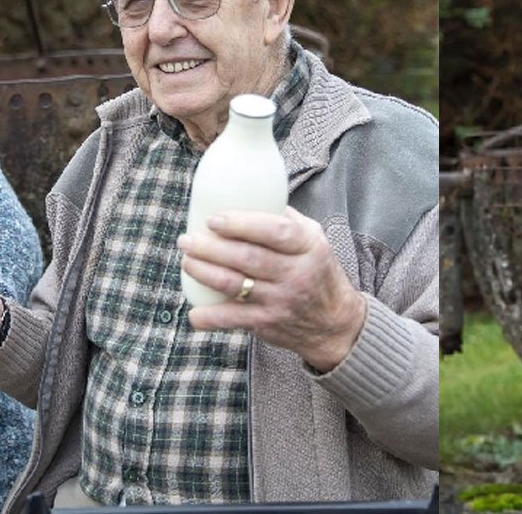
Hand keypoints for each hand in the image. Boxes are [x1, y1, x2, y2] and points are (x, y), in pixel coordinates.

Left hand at [178, 207, 366, 371]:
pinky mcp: (267, 323)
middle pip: (247, 257)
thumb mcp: (316, 240)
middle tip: (187, 239)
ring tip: (187, 260)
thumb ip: (287, 221)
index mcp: (308, 247)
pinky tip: (195, 312)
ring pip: (234, 284)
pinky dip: (210, 316)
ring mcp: (281, 300)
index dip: (241, 224)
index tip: (214, 219)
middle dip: (210, 247)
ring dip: (204, 272)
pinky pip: (233, 319)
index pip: (276, 231)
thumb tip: (251, 197)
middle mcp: (296, 273)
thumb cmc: (318, 273)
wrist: (334, 323)